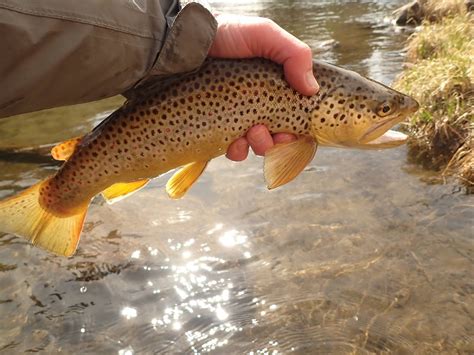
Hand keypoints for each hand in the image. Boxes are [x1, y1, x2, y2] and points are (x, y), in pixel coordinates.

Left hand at [208, 14, 318, 159]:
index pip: (294, 113)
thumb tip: (312, 89)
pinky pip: (233, 149)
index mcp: (274, 86)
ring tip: (251, 132)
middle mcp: (258, 103)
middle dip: (278, 139)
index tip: (295, 131)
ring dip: (260, 144)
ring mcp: (237, 116)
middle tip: (269, 131)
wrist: (186, 42)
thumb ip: (294, 54)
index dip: (298, 127)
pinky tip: (233, 142)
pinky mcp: (217, 126)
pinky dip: (237, 150)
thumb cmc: (226, 35)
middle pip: (278, 134)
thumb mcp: (264, 34)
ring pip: (257, 144)